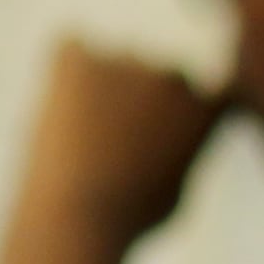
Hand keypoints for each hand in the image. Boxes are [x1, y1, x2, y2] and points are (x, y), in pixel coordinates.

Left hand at [16, 39, 225, 248]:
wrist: (75, 219)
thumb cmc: (126, 219)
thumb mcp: (175, 192)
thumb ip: (180, 151)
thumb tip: (171, 133)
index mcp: (209, 110)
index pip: (206, 94)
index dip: (179, 120)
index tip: (154, 149)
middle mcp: (174, 77)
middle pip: (158, 77)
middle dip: (139, 103)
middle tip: (108, 148)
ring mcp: (127, 62)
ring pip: (113, 64)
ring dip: (100, 89)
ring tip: (79, 141)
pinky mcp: (77, 59)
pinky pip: (70, 45)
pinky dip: (62, 68)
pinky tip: (55, 105)